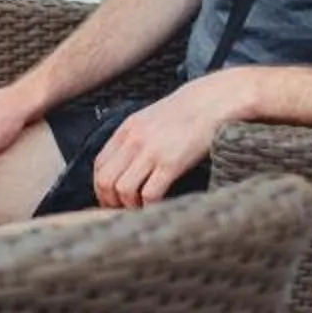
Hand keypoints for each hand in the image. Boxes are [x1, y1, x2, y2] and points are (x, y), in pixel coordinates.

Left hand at [90, 78, 230, 208]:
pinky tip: (156, 207)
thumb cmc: (185, 113)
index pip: (99, 165)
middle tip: (122, 211)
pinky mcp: (171, 163)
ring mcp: (151, 152)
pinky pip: (150, 194)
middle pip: (105, 180)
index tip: (110, 199)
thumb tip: (124, 165)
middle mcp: (134, 141)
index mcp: (126, 130)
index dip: (100, 187)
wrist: (212, 101)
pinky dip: (149, 206)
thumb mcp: (150, 119)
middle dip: (110, 201)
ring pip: (123, 190)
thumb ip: (134, 139)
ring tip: (140, 210)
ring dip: (129, 206)